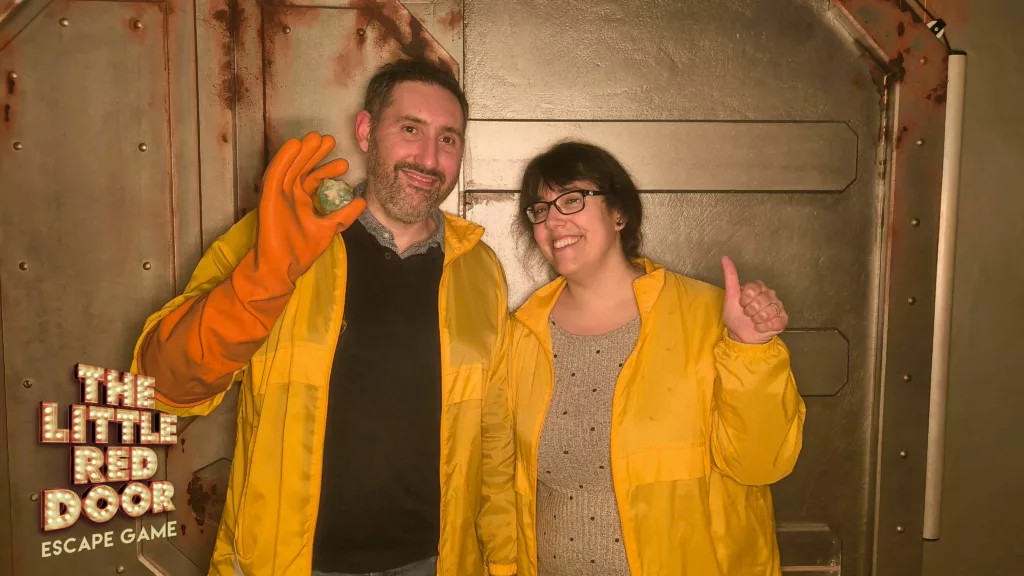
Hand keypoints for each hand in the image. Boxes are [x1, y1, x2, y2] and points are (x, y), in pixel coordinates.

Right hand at [255, 132, 365, 286]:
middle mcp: (289, 195)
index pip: (314, 179)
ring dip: (302, 151)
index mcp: (302, 201)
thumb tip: (361, 202)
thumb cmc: (302, 251)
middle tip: (330, 140)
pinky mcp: (267, 197)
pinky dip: (283, 159)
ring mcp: (278, 194)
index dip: (327, 169)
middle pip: (302, 168)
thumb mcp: (329, 229)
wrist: (283, 268)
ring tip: (316, 137)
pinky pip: (275, 174)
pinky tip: (294, 145)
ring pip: (290, 167)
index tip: (344, 163)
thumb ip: (343, 215)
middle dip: (315, 154)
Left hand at [721, 256, 788, 344]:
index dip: (745, 300)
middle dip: (751, 311)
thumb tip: (725, 258)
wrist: (742, 336)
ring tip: (755, 321)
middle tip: (748, 315)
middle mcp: (770, 294)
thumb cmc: (735, 316)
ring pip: (769, 311)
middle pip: (761, 300)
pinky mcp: (783, 319)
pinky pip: (776, 321)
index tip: (741, 304)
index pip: (753, 289)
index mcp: (758, 287)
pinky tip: (762, 327)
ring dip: (758, 320)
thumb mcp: (730, 296)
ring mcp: (778, 306)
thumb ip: (730, 276)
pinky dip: (765, 327)